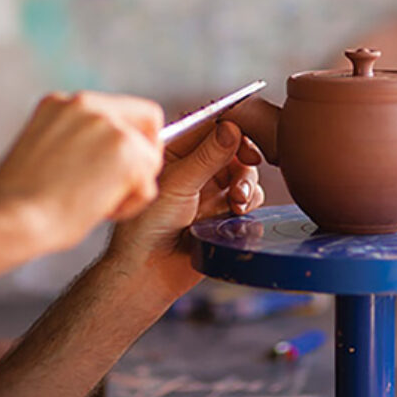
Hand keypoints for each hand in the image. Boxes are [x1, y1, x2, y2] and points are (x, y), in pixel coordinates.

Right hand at [0, 91, 163, 252]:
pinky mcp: (126, 151)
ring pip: (149, 158)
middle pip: (146, 122)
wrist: (7, 218)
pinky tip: (96, 211)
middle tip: (110, 189)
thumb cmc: (18, 202)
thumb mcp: (44, 151)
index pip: (119, 109)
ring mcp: (108, 125)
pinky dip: (129, 206)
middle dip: (139, 158)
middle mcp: (86, 104)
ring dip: (129, 187)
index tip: (113, 167)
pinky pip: (148, 186)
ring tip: (92, 204)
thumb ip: (76, 140)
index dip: (127, 138)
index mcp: (61, 102)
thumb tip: (105, 155)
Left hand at [105, 120, 264, 302]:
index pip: (208, 125)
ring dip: (247, 181)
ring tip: (237, 198)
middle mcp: (194, 166)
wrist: (150, 271)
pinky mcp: (223, 210)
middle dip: (243, 155)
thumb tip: (231, 127)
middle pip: (232, 145)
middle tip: (249, 161)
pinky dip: (250, 200)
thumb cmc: (147, 227)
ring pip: (244, 170)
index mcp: (174, 151)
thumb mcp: (178, 184)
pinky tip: (237, 211)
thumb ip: (207, 156)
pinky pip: (249, 195)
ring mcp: (209, 188)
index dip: (230, 125)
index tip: (245, 132)